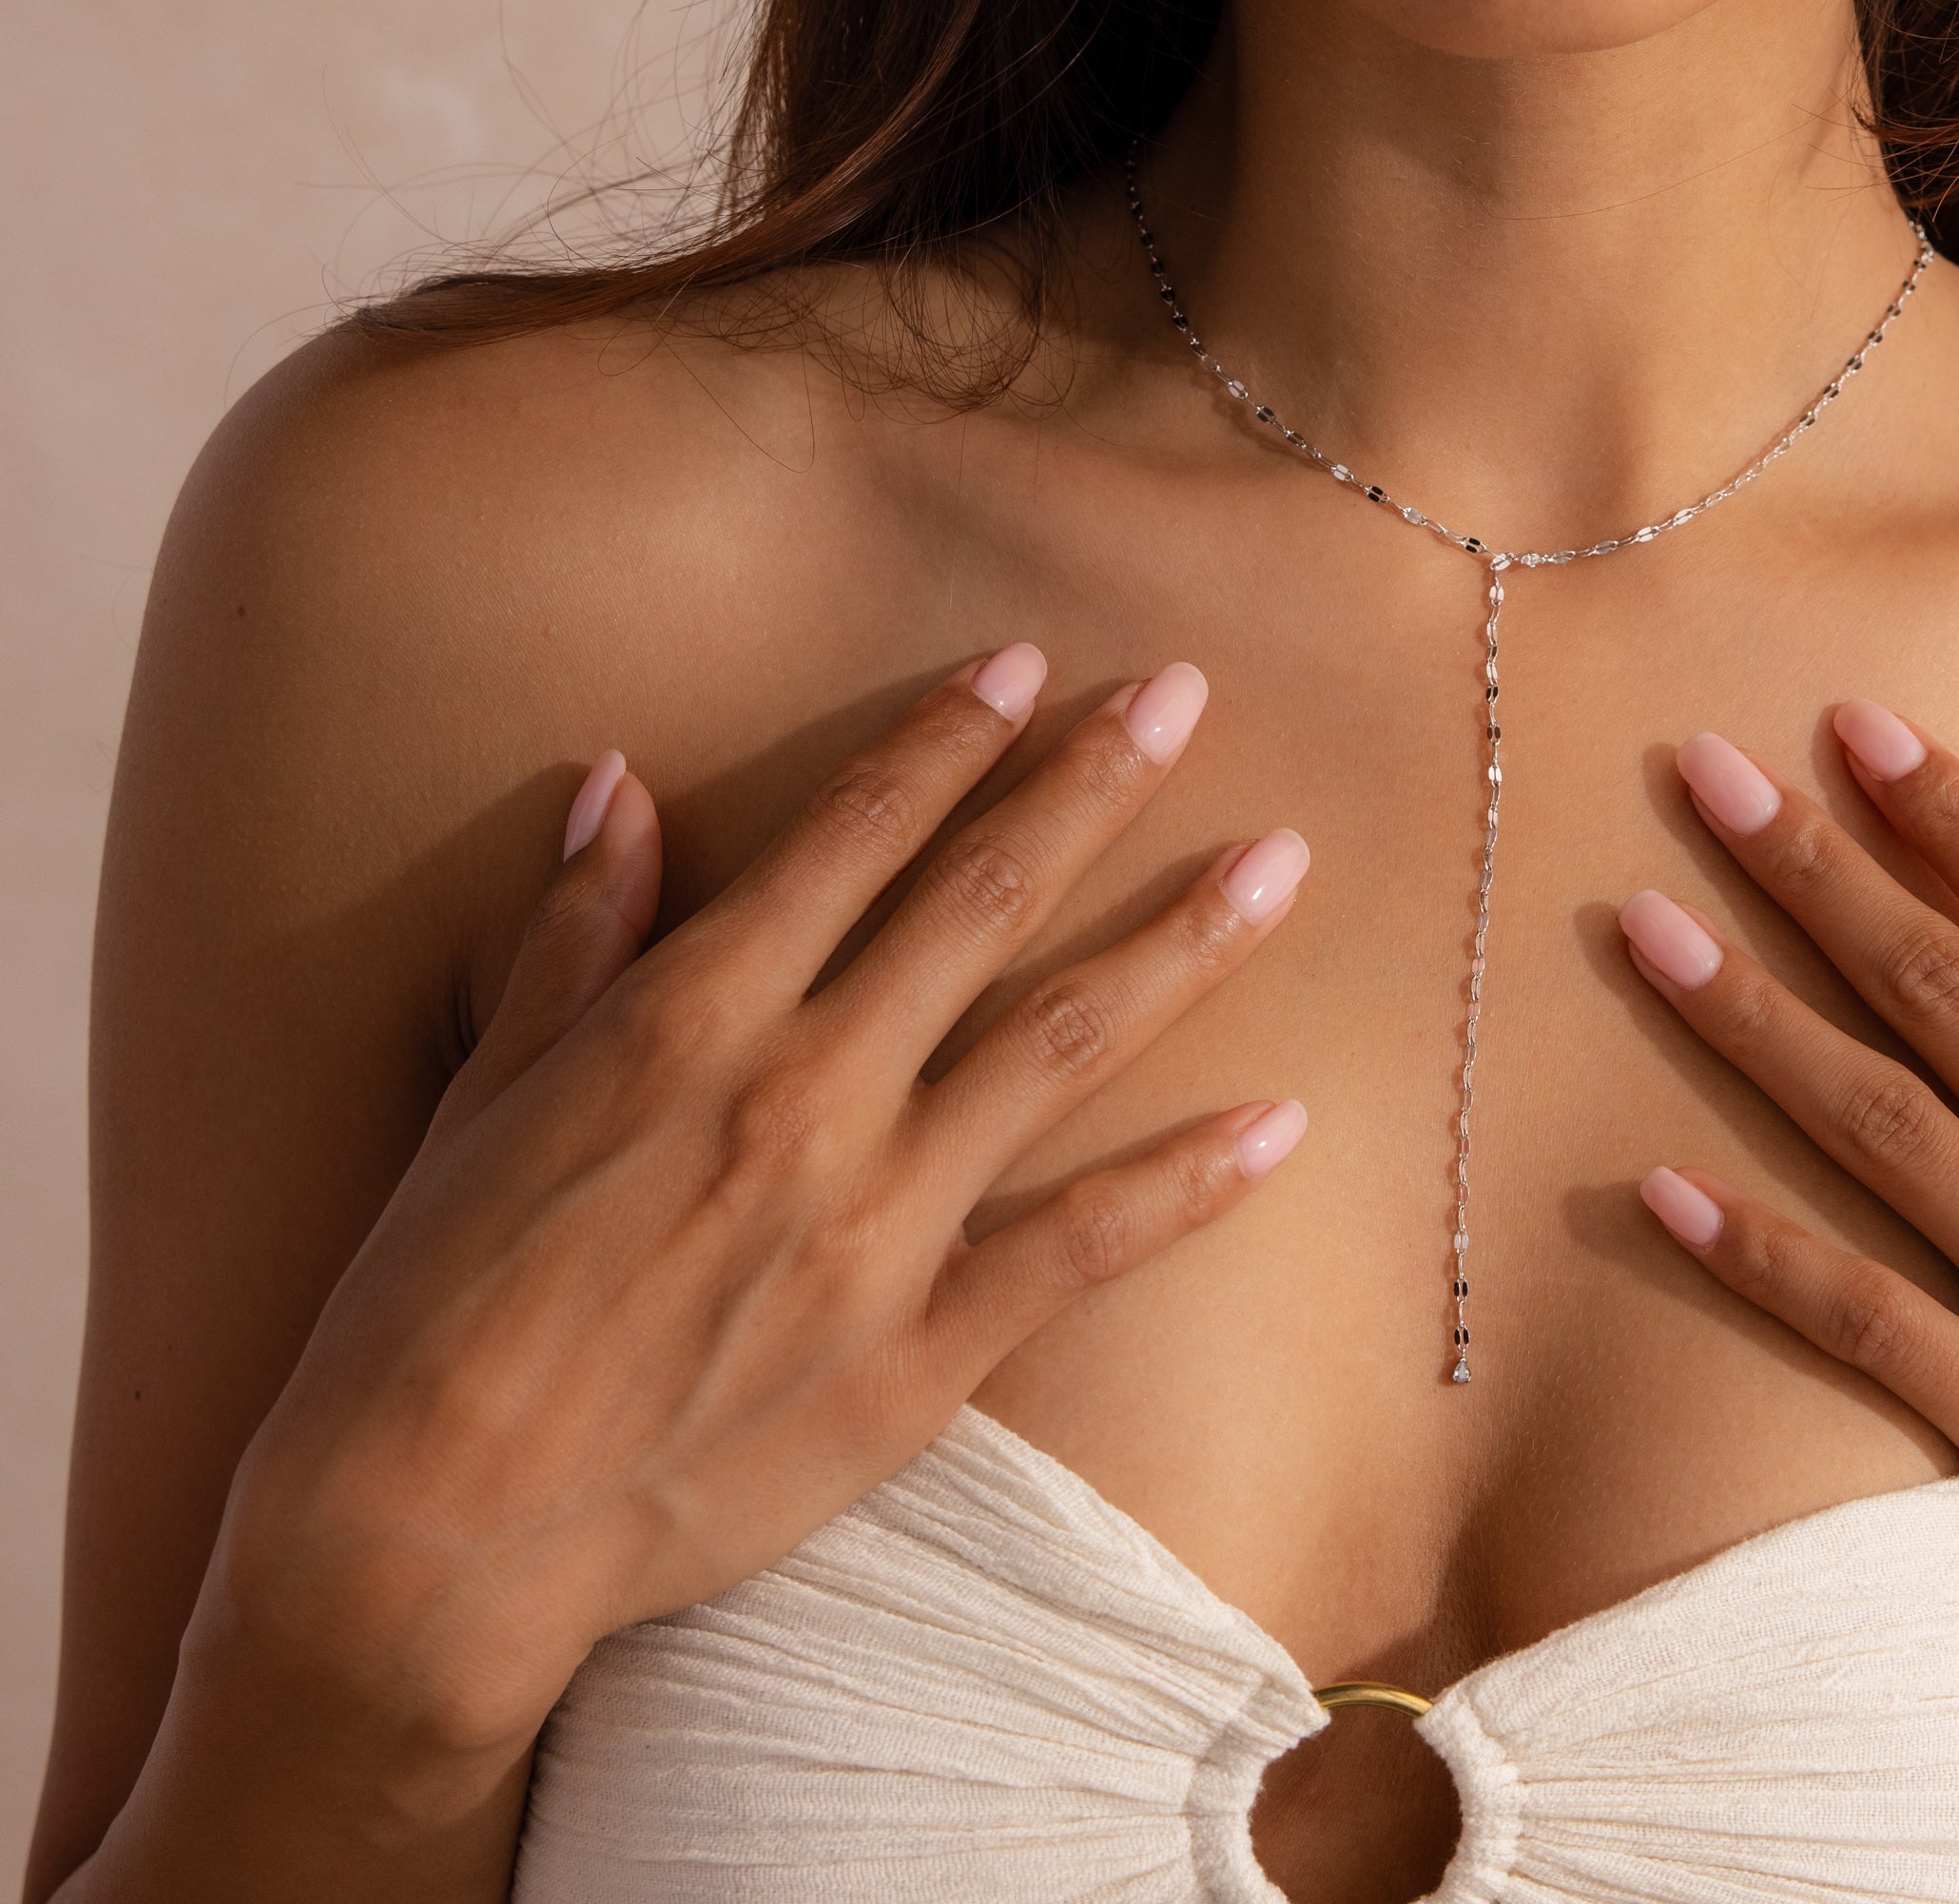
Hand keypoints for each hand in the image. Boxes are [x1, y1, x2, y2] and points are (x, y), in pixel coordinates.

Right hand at [199, 647, 1311, 1805]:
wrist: (429, 1544)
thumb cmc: (427, 1304)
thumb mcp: (484, 1092)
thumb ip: (574, 933)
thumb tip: (620, 783)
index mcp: (693, 1019)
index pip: (855, 836)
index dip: (948, 740)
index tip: (1027, 663)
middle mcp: (806, 1095)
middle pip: (985, 903)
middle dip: (1092, 785)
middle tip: (1188, 694)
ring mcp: (878, 1225)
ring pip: (1064, 1045)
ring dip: (1182, 943)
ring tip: (1282, 862)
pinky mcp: (919, 1352)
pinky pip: (1084, 1246)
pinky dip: (1189, 1184)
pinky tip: (1281, 1125)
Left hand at [1618, 706, 1958, 1885]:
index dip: (1953, 815)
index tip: (1855, 727)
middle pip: (1944, 993)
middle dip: (1815, 872)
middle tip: (1700, 774)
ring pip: (1880, 1128)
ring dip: (1748, 1020)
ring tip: (1639, 929)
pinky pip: (1866, 1325)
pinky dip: (1756, 1256)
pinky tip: (1656, 1188)